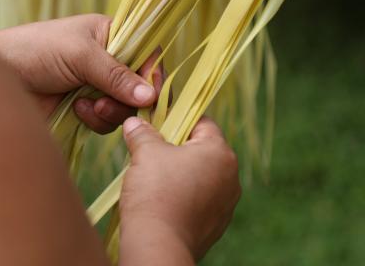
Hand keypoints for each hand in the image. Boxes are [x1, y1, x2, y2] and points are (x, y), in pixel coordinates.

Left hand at [0, 14, 163, 133]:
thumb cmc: (35, 50)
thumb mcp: (79, 55)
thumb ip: (116, 74)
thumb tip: (150, 96)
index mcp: (110, 34)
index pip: (147, 54)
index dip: (152, 75)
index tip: (150, 95)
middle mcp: (107, 60)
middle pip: (140, 86)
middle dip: (128, 99)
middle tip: (106, 103)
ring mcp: (96, 86)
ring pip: (125, 107)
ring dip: (110, 112)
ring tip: (86, 105)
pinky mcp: (84, 109)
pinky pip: (107, 122)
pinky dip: (96, 121)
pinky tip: (76, 111)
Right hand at [119, 117, 240, 260]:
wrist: (158, 245)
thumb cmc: (156, 192)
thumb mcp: (145, 152)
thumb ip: (142, 133)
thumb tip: (134, 123)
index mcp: (220, 152)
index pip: (202, 122)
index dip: (177, 118)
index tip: (157, 123)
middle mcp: (231, 176)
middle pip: (202, 149)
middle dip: (177, 147)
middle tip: (151, 149)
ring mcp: (226, 203)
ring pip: (201, 175)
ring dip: (181, 172)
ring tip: (154, 177)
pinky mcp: (217, 225)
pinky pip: (200, 200)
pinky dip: (184, 195)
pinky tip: (163, 199)